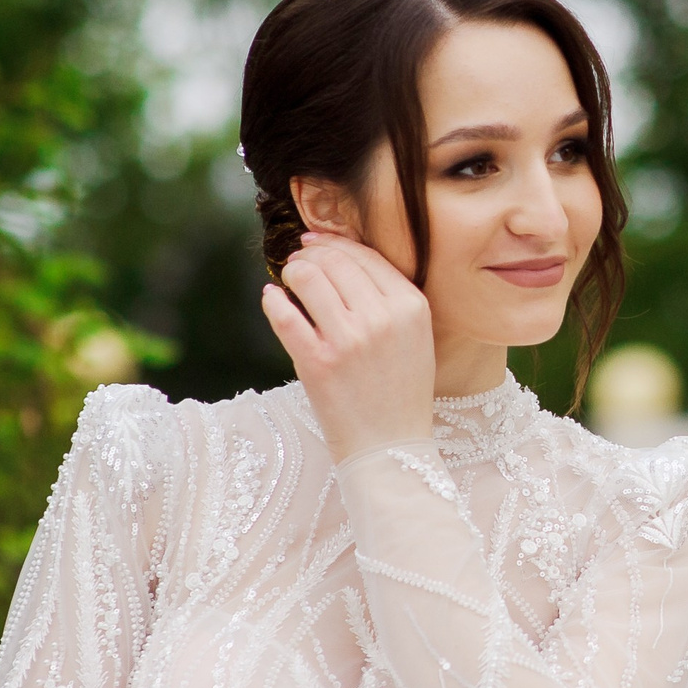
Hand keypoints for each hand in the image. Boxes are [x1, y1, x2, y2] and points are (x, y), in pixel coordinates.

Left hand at [260, 228, 437, 463]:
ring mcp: (348, 340)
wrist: (390, 447)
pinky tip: (272, 298)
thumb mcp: (416, 337)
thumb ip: (390, 298)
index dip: (335, 242)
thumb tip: (342, 256)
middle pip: (334, 261)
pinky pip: (285, 314)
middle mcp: (382, 318)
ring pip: (307, 277)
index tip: (316, 241)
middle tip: (298, 260)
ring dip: (291, 271)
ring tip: (288, 278)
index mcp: (411, 307)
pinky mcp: (317, 362)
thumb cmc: (401, 391)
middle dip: (310, 254)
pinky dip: (273, 301)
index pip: (366, 256)